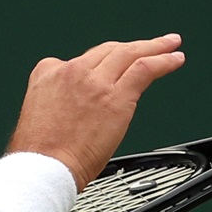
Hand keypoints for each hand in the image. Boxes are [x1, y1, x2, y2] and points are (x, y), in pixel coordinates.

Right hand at [7, 34, 185, 188]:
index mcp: (49, 73)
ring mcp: (96, 82)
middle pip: (110, 51)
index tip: (113, 71)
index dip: (102, 65)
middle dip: (133, 46)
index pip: (82, 61)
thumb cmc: (40, 155)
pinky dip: (163, 61)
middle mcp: (73, 70)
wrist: (44, 167)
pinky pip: (145, 69)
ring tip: (170, 45)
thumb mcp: (36, 115)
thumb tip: (74, 112)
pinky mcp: (116, 96)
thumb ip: (57, 103)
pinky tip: (174, 60)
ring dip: (155, 47)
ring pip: (130, 54)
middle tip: (152, 44)